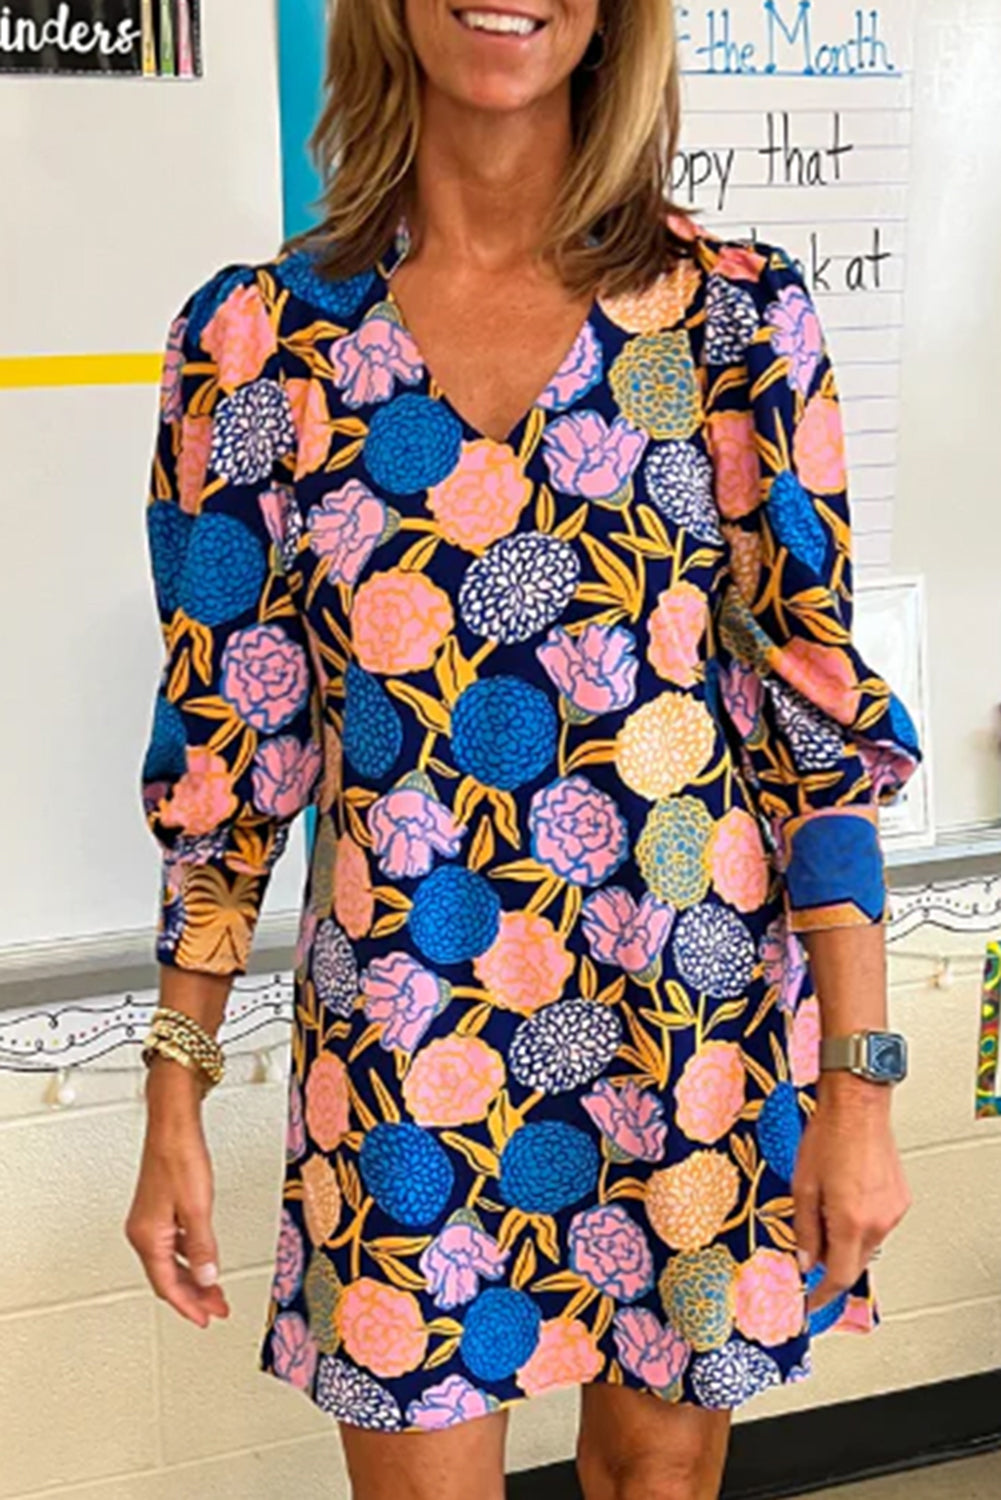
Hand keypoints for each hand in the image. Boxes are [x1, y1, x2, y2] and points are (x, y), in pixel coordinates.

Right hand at [124, 1056, 229, 1327]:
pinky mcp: (157, 1210)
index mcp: (148, 1236)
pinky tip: (202, 1260)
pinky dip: (188, 1259)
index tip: (206, 1319)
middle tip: (216, 1309)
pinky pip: (171, 1246)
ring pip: (170, 1263)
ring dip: (193, 1278)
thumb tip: (208, 1277)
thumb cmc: (180, 1157)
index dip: (189, 1306)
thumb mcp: (198, 1207)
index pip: (168, 1285)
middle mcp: (143, 1232)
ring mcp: (148, 1221)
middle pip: (167, 1277)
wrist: (173, 1125)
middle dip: (193, 1296)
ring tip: (214, 1292)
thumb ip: (203, 1246)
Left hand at [792, 1072, 910, 1312]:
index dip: (821, 1294)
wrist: (858, 1106)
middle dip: (831, 1266)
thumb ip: (803, 1229)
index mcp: (850, 1221)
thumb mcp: (802, 1185)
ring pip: (866, 1244)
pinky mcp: (900, 1199)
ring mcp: (893, 1211)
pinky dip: (859, 1223)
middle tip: (809, 1256)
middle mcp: (877, 1221)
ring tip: (824, 1210)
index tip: (809, 1301)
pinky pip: (877, 1225)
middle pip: (854, 1264)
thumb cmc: (829, 1135)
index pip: (838, 1276)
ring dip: (845, 1241)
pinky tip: (844, 1200)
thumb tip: (803, 1260)